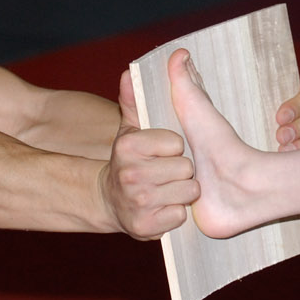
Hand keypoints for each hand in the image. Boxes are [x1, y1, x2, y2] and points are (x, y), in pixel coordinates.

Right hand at [102, 70, 198, 238]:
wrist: (112, 203)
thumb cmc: (131, 161)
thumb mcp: (131, 129)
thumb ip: (135, 99)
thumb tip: (130, 71)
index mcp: (128, 145)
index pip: (176, 143)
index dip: (175, 147)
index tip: (163, 152)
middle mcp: (130, 174)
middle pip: (185, 169)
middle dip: (182, 172)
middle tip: (167, 174)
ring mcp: (137, 203)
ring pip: (187, 193)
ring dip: (182, 193)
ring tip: (167, 191)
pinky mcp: (145, 227)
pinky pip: (180, 216)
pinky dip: (175, 215)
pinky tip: (163, 209)